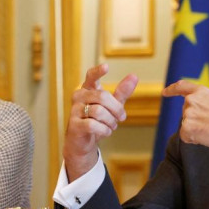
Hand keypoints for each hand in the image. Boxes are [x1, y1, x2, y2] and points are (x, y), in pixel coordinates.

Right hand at [62, 64, 137, 180]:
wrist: (83, 142)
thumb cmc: (97, 121)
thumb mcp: (112, 106)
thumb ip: (121, 92)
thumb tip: (134, 76)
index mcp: (87, 89)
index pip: (91, 76)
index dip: (98, 71)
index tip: (106, 66)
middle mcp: (79, 97)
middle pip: (103, 96)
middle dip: (116, 109)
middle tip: (121, 118)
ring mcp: (74, 110)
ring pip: (99, 111)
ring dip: (110, 121)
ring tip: (111, 126)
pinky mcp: (73, 124)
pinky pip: (93, 125)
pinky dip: (104, 130)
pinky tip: (105, 132)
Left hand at [162, 80, 208, 174]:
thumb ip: (201, 104)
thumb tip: (190, 115)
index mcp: (201, 92)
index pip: (181, 87)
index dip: (172, 90)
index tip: (164, 92)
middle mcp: (192, 100)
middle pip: (185, 113)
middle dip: (195, 121)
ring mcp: (188, 113)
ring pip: (186, 126)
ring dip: (196, 131)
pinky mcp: (187, 127)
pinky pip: (185, 137)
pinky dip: (194, 140)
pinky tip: (206, 137)